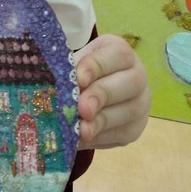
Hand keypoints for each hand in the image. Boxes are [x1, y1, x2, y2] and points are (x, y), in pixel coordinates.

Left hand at [75, 34, 150, 149]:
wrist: (90, 93)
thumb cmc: (79, 73)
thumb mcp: (73, 65)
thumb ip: (67, 71)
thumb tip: (51, 84)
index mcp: (120, 52)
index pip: (117, 54)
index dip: (97, 66)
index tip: (78, 79)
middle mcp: (137, 75)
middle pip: (130, 83)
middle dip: (102, 95)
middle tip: (82, 108)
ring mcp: (140, 103)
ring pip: (129, 111)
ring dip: (102, 122)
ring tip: (81, 130)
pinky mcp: (135, 128)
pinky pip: (122, 134)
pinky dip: (100, 137)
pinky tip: (83, 139)